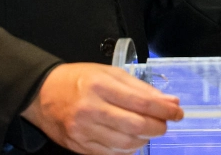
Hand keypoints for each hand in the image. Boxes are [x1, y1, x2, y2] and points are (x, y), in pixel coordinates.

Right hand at [21, 62, 182, 153]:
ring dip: (144, 139)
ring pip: (125, 143)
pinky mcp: (79, 146)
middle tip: (165, 124)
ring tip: (149, 130)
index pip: (142, 103)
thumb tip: (169, 101)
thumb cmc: (79, 80)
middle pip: (136, 126)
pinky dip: (127, 149)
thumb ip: (140, 88)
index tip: (177, 112)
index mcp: (101, 86)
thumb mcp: (110, 74)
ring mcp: (83, 130)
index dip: (164, 110)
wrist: (42, 94)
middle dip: (158, 127)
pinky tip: (132, 140)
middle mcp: (91, 109)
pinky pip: (111, 153)